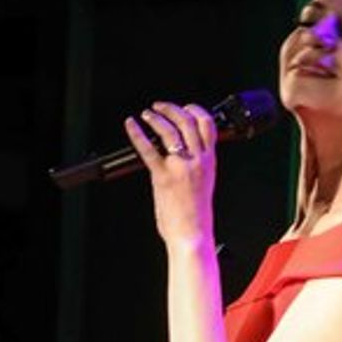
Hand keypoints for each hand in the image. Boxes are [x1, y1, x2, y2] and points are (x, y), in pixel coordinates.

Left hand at [123, 101, 217, 248]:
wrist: (192, 234)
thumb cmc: (196, 215)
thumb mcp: (204, 184)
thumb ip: (196, 166)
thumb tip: (182, 155)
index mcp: (210, 161)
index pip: (207, 125)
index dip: (196, 110)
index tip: (185, 107)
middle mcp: (197, 160)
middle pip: (187, 122)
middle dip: (172, 109)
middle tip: (159, 107)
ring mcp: (180, 167)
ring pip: (169, 131)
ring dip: (156, 118)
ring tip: (147, 114)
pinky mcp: (163, 176)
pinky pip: (148, 149)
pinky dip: (137, 134)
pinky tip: (131, 125)